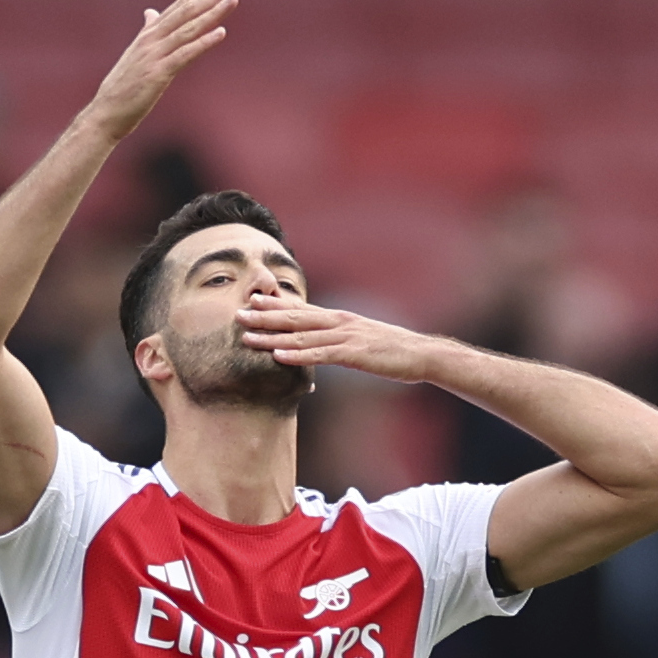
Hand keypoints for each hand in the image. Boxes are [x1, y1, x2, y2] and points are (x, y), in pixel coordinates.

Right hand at [82, 0, 241, 143]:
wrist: (105, 113)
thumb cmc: (122, 87)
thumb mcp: (135, 53)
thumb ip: (146, 32)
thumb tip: (150, 12)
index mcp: (148, 34)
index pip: (179, 6)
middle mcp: (151, 39)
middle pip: (187, 10)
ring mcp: (154, 55)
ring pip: (188, 28)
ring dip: (212, 12)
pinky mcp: (157, 74)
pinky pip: (185, 54)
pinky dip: (204, 42)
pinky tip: (222, 32)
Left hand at [236, 294, 439, 382]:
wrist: (421, 355)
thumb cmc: (390, 351)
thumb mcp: (359, 339)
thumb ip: (336, 339)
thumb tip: (318, 344)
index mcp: (338, 318)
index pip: (301, 308)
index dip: (274, 304)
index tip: (251, 299)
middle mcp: (338, 322)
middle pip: (295, 317)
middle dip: (264, 315)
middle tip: (237, 313)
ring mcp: (346, 337)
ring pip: (302, 336)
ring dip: (272, 336)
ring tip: (247, 336)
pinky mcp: (354, 354)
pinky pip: (320, 355)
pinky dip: (298, 355)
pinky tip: (278, 357)